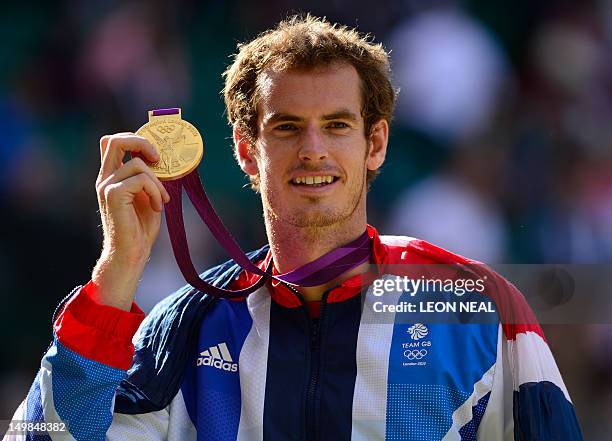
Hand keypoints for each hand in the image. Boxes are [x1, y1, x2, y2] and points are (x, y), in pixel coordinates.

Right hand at [91, 133, 170, 309]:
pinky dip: (155, 192)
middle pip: (114, 140)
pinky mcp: (114, 194)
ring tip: (161, 200)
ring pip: (138, 164)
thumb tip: (162, 160)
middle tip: (158, 159)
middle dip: (141, 143)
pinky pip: (142, 180)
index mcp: (111, 176)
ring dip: (157, 182)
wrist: (131, 253)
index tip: (155, 154)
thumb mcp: (147, 196)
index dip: (134, 139)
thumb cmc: (140, 228)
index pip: (113, 143)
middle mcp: (105, 178)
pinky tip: (157, 206)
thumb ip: (148, 178)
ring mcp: (107, 185)